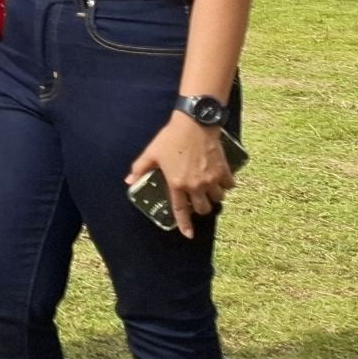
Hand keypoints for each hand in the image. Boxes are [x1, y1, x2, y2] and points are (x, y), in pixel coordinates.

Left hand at [128, 113, 236, 239]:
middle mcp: (196, 186)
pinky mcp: (223, 170)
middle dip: (200, 208)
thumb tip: (128, 181)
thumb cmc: (171, 138)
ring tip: (209, 189)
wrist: (194, 124)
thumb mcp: (151, 153)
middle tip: (197, 201)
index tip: (189, 235)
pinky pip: (229, 185)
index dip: (185, 224)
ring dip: (214, 197)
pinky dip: (226, 185)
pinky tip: (221, 180)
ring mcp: (211, 179)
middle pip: (202, 208)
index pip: (180, 210)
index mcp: (177, 184)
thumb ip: (140, 169)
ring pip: (217, 198)